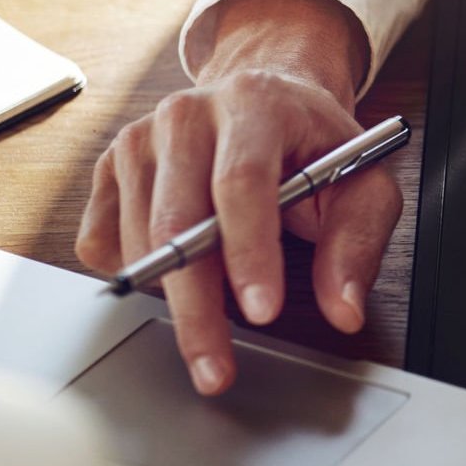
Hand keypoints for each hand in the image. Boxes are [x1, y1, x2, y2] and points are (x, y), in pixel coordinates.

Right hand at [75, 0, 401, 395]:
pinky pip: (102, 242)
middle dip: (196, 306)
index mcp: (255, 103)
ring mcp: (139, 138)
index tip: (261, 311)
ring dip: (170, 298)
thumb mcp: (362, 181)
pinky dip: (135, 273)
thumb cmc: (313, 142)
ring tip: (213, 321)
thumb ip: (358, 242)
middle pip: (177, 219)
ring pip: (137, 239)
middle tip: (216, 368)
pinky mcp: (109, 168)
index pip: (242, 181)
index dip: (249, 251)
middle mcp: (187, 114)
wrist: (266, 97)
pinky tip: (176, 270)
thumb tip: (343, 309)